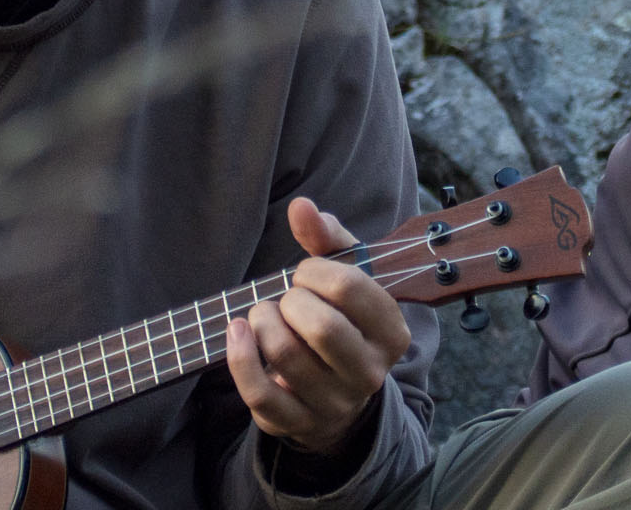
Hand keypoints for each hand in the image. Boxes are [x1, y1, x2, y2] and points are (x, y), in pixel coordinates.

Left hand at [224, 198, 412, 457]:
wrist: (336, 394)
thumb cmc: (340, 319)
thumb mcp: (346, 277)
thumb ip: (327, 238)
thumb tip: (302, 207)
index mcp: (392, 332)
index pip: (351, 288)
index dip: (315, 270)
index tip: (306, 273)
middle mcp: (370, 372)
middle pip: (322, 327)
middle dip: (291, 300)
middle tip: (287, 297)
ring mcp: (334, 403)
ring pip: (287, 356)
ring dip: (263, 322)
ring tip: (264, 314)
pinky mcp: (296, 422)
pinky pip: (260, 392)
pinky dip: (240, 356)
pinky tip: (238, 330)